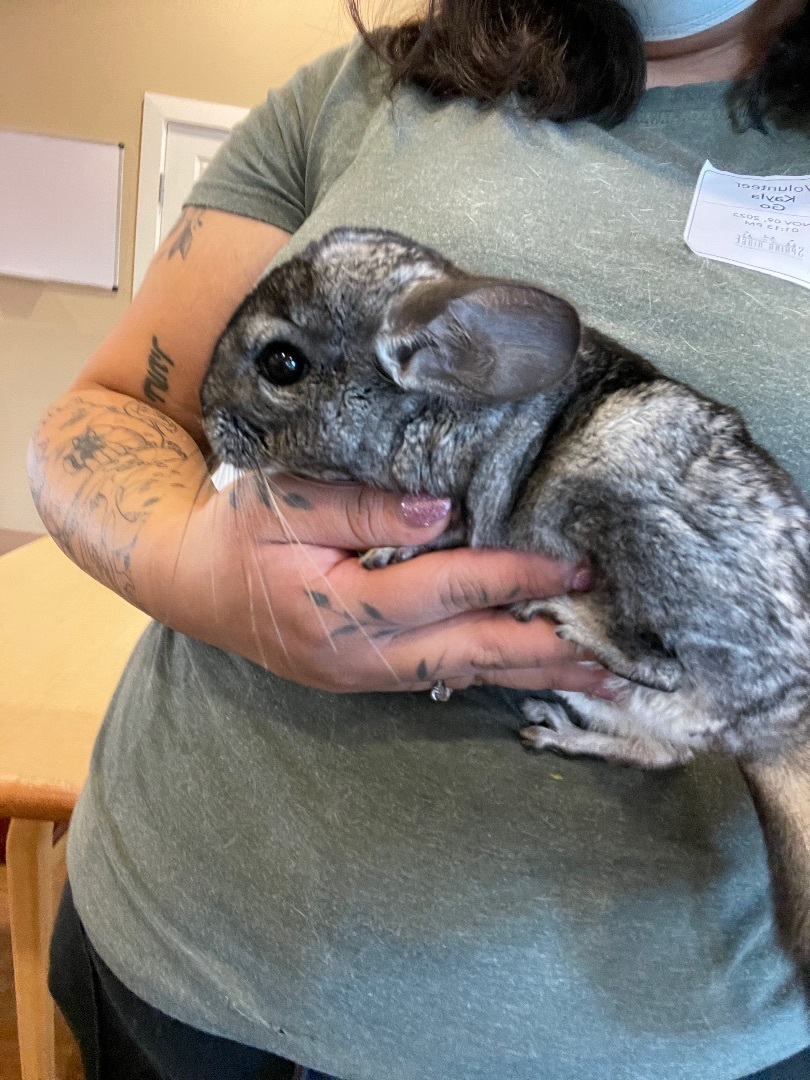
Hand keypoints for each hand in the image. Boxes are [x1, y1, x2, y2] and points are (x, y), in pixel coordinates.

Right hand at [158, 471, 609, 694]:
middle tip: (616, 653)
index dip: (516, 577)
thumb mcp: (283, 501)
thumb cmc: (236, 532)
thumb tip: (445, 511)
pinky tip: (533, 674)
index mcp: (340, 607)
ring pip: (463, 677)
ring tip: (598, 681)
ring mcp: (364, 674)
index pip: (448, 589)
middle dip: (547, 650)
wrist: (189, 583)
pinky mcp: (367, 675)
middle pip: (471, 655)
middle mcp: (360, 655)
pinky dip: (493, 674)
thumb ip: (364, 506)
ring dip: (532, 676)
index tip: (576, 568)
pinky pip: (441, 678)